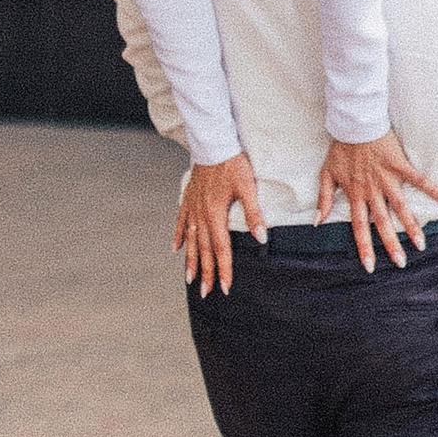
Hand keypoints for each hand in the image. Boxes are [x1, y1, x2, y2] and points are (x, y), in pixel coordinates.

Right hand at [177, 154, 262, 296]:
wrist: (213, 143)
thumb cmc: (232, 164)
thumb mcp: (247, 187)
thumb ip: (253, 214)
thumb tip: (261, 237)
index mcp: (215, 214)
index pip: (221, 248)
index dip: (224, 269)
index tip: (224, 287)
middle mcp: (201, 214)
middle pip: (204, 250)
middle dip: (206, 273)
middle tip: (206, 293)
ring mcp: (192, 207)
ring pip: (191, 240)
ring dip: (191, 261)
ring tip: (190, 280)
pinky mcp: (188, 199)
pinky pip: (181, 222)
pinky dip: (179, 237)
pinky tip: (176, 249)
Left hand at [316, 128, 437, 271]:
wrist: (354, 123)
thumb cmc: (341, 148)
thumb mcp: (326, 174)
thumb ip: (323, 199)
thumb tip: (317, 222)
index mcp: (356, 194)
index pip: (360, 227)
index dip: (364, 247)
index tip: (370, 266)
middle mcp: (373, 190)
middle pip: (383, 222)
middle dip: (391, 244)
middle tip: (401, 264)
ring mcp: (387, 178)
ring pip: (401, 206)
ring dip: (411, 226)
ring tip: (421, 244)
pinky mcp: (400, 164)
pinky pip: (417, 178)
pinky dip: (430, 188)